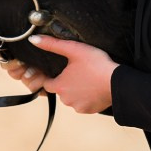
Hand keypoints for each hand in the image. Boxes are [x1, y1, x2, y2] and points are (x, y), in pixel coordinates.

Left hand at [1, 35, 117, 113]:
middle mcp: (65, 99)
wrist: (118, 82)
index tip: (61, 70)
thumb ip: (52, 44)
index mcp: (59, 85)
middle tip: (79, 71)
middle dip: (67, 82)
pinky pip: (83, 104)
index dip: (52, 76)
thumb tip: (32, 40)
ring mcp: (77, 106)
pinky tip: (94, 88)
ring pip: (72, 97)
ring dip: (77, 90)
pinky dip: (87, 97)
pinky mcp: (89, 110)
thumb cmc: (96, 64)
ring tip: (88, 79)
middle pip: (61, 90)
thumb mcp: (73, 49)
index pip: (47, 83)